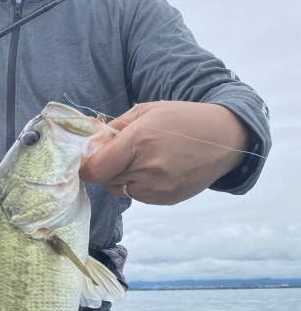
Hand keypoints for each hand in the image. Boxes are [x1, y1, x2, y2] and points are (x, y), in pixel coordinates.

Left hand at [80, 101, 250, 204]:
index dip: (86, 167)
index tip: (86, 161)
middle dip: (106, 167)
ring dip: (122, 177)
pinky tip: (156, 170)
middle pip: (106, 179)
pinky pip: (138, 196)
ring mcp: (158, 188)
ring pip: (120, 189)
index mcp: (139, 141)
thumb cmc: (183, 119)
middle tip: (121, 153)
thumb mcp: (147, 111)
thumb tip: (90, 142)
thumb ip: (115, 127)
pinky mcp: (166, 200)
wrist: (224, 139)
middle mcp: (147, 168)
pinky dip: (139, 185)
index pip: (96, 169)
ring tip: (143, 160)